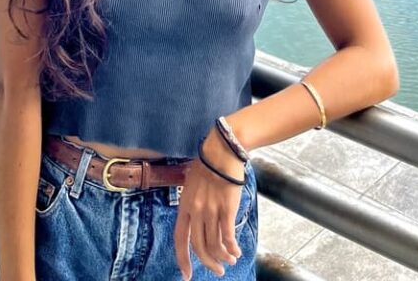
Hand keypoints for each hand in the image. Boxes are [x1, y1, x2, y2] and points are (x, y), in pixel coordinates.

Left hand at [174, 130, 245, 279]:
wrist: (222, 150)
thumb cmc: (208, 163)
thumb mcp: (191, 183)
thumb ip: (193, 203)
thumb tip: (197, 219)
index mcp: (184, 205)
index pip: (180, 239)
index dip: (183, 259)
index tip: (187, 275)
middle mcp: (196, 211)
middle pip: (200, 246)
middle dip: (209, 263)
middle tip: (218, 270)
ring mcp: (211, 210)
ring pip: (215, 244)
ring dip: (223, 257)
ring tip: (231, 260)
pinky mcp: (226, 209)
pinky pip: (228, 236)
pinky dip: (232, 248)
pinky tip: (237, 252)